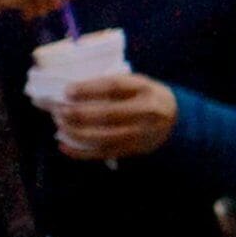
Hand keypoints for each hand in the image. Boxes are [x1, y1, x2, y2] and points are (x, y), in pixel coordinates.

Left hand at [52, 73, 177, 161]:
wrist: (176, 122)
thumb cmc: (148, 98)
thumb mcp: (139, 84)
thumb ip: (114, 84)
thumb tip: (75, 88)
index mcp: (146, 89)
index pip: (115, 87)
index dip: (89, 89)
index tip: (68, 91)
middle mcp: (145, 111)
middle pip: (108, 114)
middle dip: (79, 113)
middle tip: (59, 111)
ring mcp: (140, 133)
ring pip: (103, 137)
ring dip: (76, 132)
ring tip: (60, 126)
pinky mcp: (132, 150)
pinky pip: (102, 153)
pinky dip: (80, 152)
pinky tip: (63, 145)